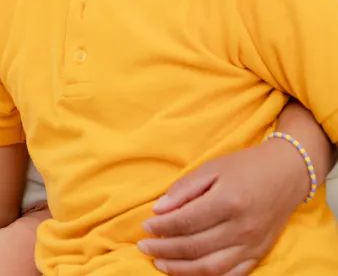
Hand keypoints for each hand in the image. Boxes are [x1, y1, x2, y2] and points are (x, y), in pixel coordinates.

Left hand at [138, 140, 308, 274]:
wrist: (286, 174)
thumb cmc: (245, 167)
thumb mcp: (211, 167)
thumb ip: (183, 189)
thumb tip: (158, 210)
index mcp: (227, 202)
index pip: (185, 222)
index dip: (161, 227)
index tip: (145, 227)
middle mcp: (241, 228)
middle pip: (194, 247)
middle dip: (164, 249)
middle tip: (144, 247)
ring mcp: (252, 245)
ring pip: (211, 268)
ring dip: (181, 269)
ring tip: (159, 263)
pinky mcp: (259, 254)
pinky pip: (232, 275)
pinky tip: (189, 272)